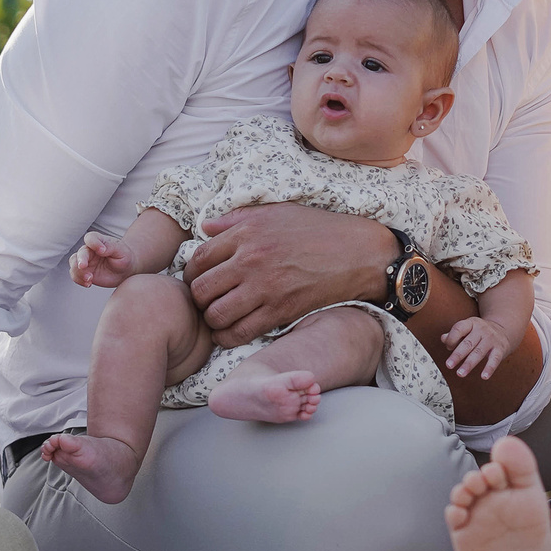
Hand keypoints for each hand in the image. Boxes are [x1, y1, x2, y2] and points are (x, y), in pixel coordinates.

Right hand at [70, 232, 139, 289]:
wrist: (125, 270)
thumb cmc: (124, 257)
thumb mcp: (121, 251)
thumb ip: (110, 247)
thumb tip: (100, 249)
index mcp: (99, 241)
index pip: (91, 238)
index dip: (93, 243)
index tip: (101, 250)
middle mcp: (90, 250)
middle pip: (80, 253)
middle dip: (80, 260)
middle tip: (83, 266)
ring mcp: (86, 262)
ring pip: (74, 264)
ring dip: (78, 272)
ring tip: (89, 278)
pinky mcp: (84, 273)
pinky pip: (76, 276)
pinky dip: (79, 280)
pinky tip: (88, 284)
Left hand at [182, 203, 394, 348]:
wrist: (360, 253)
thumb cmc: (321, 230)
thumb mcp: (278, 212)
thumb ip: (238, 219)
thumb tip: (205, 228)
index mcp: (247, 232)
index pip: (199, 258)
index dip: (191, 274)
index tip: (198, 281)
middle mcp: (251, 259)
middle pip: (201, 289)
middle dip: (198, 300)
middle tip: (207, 302)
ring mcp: (265, 287)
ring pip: (216, 314)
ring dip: (212, 320)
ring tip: (219, 318)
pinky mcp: (281, 310)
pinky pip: (240, 332)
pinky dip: (228, 337)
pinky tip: (230, 334)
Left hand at [441, 316, 515, 378]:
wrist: (503, 330)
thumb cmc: (480, 333)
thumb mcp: (467, 329)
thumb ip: (454, 334)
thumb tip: (443, 339)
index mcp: (471, 323)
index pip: (459, 329)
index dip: (451, 338)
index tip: (448, 347)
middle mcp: (481, 330)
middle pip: (468, 343)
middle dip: (457, 355)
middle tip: (449, 365)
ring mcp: (491, 339)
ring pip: (479, 352)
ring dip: (469, 364)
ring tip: (460, 373)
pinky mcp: (500, 349)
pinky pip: (494, 359)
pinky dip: (489, 368)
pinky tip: (484, 377)